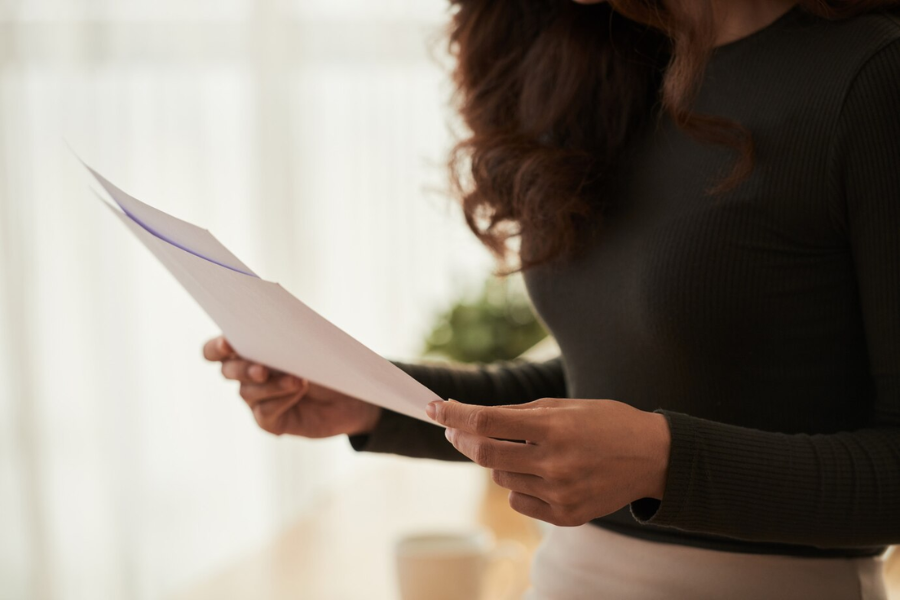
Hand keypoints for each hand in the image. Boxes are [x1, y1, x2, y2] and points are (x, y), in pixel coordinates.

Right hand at [202, 335, 381, 437]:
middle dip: (243, 369)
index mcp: (248, 349)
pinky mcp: (270, 421)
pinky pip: (264, 412)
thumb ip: (286, 340)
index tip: (228, 343)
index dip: (217, 347)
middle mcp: (246, 375)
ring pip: (248, 392)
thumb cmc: (325, 360)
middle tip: (263, 369)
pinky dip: (281, 400)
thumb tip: (274, 338)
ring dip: (271, 385)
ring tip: (297, 380)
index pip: (216, 350)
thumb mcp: (308, 345)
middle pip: (227, 371)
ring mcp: (256, 399)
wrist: (350, 393)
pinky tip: (298, 390)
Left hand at [426, 397, 670, 526]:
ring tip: (526, 450)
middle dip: (463, 439)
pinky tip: (540, 473)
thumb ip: (517, 414)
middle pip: (484, 454)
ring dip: (500, 461)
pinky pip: (518, 501)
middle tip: (455, 429)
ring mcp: (560, 493)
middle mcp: (554, 463)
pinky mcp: (566, 516)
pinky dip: (518, 485)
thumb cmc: (605, 423)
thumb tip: (470, 416)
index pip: (486, 422)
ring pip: (500, 478)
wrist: (653, 457)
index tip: (434, 409)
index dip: (454, 415)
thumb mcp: (564, 406)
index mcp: (553, 428)